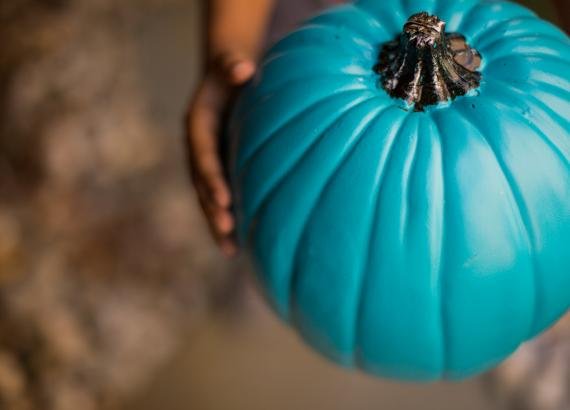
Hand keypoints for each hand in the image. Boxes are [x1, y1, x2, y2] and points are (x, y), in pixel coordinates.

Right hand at [186, 53, 255, 255]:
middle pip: (202, 183)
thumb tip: (245, 69)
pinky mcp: (217, 170)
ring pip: (208, 198)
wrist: (225, 79)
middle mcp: (198, 148)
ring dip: (217, 223)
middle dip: (213, 208)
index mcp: (198, 125)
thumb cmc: (233, 72)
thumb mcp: (231, 64)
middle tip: (228, 231)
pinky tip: (239, 244)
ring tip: (231, 250)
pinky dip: (227, 219)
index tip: (224, 199)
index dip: (212, 177)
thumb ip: (233, 66)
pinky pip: (219, 198)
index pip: (203, 154)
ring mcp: (206, 162)